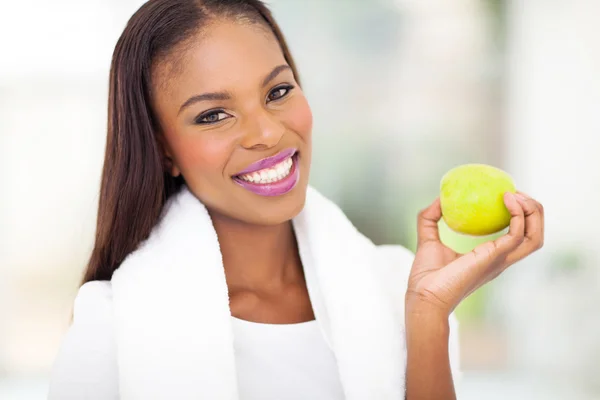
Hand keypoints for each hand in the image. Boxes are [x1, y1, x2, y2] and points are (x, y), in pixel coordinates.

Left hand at [406, 192, 543, 316]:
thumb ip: (430, 218)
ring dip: (532, 211)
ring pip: (535, 236)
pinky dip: (518, 214)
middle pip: (535, 235)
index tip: (508, 194)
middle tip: (516, 191)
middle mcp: (501, 259)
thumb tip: (438, 198)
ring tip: (515, 194)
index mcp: (491, 256)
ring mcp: (500, 259)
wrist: (423, 295)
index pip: (519, 236)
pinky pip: (517, 233)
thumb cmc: (425, 276)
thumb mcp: (427, 239)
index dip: (521, 215)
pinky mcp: (495, 257)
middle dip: (535, 211)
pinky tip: (506, 199)